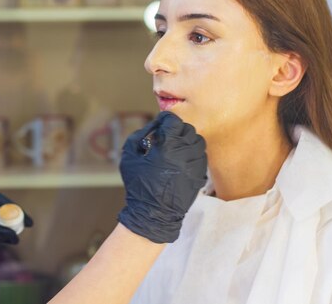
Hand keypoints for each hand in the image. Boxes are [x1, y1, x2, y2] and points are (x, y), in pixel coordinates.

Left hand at [0, 191, 32, 288]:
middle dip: (16, 215)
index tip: (16, 211)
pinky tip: (14, 241)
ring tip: (18, 234)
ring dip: (14, 227)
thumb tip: (14, 235)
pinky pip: (4, 236)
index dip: (8, 203)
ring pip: (6, 224)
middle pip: (4, 210)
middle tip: (27, 222)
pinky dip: (11, 237)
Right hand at [118, 111, 206, 242]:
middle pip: (187, 129)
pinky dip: (193, 154)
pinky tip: (183, 159)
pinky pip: (202, 156)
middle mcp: (184, 153)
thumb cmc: (139, 185)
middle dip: (177, 129)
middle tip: (168, 136)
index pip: (173, 121)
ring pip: (198, 141)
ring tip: (177, 147)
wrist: (153, 213)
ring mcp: (194, 164)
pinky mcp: (200, 174)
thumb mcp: (130, 156)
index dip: (165, 119)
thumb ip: (139, 136)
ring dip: (187, 140)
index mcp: (167, 146)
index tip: (161, 123)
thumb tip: (153, 127)